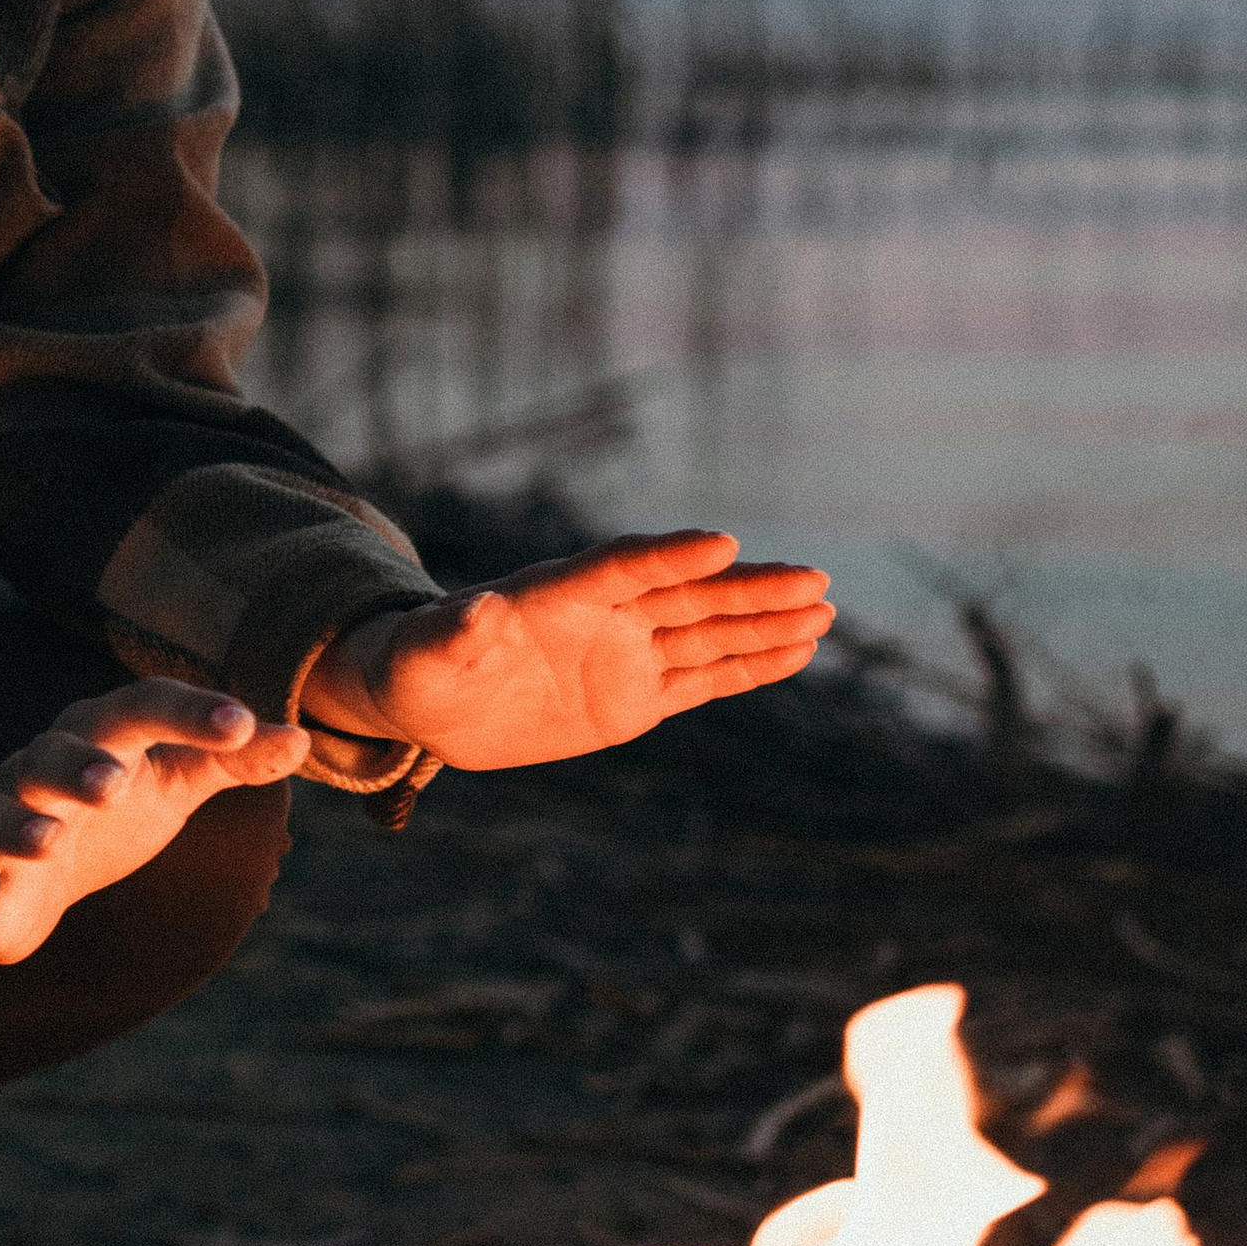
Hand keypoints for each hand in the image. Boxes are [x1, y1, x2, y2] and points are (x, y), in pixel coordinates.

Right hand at [0, 681, 310, 1000]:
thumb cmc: (106, 805)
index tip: (243, 725)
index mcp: (96, 735)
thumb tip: (301, 741)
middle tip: (114, 782)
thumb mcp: (170, 777)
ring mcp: (2, 830)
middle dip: (79, 769)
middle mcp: (39, 772)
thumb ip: (229, 758)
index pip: (141, 708)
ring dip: (18, 830)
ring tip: (45, 843)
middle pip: (52, 757)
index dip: (190, 713)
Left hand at [304, 533, 833, 767]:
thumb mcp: (428, 654)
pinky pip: (703, 678)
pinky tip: (799, 650)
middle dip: (749, 588)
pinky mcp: (637, 696)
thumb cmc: (422, 666)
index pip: (625, 566)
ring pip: (708, 634)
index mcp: (558, 593)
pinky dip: (751, 666)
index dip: (671, 556)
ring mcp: (627, 653)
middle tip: (813, 578)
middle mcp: (605, 616)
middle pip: (688, 595)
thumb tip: (480, 611)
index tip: (722, 543)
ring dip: (766, 623)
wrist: (435, 702)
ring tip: (824, 609)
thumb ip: (456, 633)